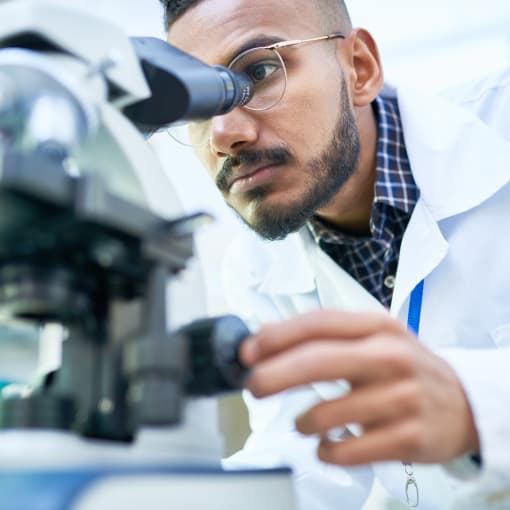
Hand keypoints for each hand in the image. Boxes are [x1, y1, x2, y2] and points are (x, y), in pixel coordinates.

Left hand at [240, 309, 479, 465]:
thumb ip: (322, 334)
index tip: (248, 352)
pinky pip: (348, 450)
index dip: (277, 336)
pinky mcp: (409, 437)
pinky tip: (327, 445)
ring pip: (328, 413)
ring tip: (304, 422)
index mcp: (377, 327)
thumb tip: (264, 333)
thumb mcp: (371, 338)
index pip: (318, 324)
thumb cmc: (404, 367)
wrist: (464, 403)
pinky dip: (326, 450)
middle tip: (253, 387)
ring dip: (303, 422)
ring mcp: (402, 397)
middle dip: (275, 375)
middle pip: (319, 361)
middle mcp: (390, 356)